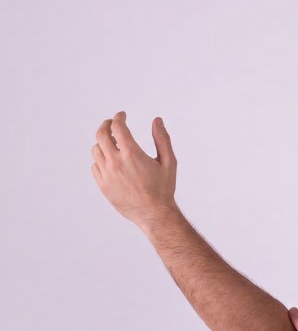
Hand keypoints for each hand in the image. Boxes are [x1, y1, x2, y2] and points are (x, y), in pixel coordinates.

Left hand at [91, 111, 178, 230]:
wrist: (154, 214)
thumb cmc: (164, 189)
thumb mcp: (169, 162)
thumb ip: (162, 139)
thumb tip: (157, 120)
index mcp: (132, 154)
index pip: (117, 127)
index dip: (119, 117)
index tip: (122, 115)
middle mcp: (116, 162)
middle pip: (101, 135)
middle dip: (106, 125)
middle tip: (111, 124)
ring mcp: (107, 174)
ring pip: (96, 150)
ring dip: (103, 143)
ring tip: (112, 144)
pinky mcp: (103, 185)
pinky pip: (95, 166)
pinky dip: (101, 160)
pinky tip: (110, 161)